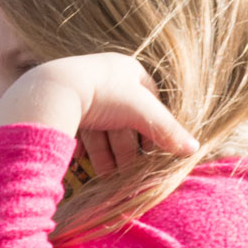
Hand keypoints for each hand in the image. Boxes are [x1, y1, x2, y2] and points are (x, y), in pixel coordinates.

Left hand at [0, 53, 198, 175]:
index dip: (152, 130)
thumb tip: (194, 150)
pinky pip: (79, 130)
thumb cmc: (104, 94)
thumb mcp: (141, 112)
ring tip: (107, 177)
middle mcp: (107, 78)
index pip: (149, 104)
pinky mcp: (64, 107)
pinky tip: (83, 161)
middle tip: (127, 173)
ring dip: (105, 154)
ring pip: (101, 128)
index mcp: (128, 70)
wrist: (54, 90)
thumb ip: (167, 130)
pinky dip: (84, 147)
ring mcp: (84, 91)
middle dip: (125, 148)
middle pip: (124, 120)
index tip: (152, 154)